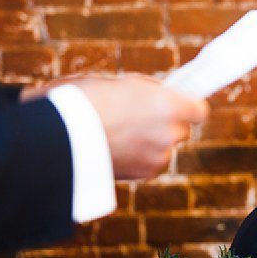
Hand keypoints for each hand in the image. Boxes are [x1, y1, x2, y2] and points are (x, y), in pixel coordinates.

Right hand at [74, 75, 208, 179]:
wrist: (57, 135)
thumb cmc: (84, 100)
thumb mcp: (121, 83)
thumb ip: (148, 91)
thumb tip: (161, 94)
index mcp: (169, 105)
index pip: (200, 109)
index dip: (188, 106)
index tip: (179, 103)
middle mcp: (170, 133)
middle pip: (181, 129)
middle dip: (166, 124)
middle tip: (140, 116)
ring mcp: (158, 157)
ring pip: (164, 148)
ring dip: (151, 142)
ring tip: (120, 133)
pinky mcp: (143, 174)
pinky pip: (149, 163)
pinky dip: (138, 158)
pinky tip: (116, 148)